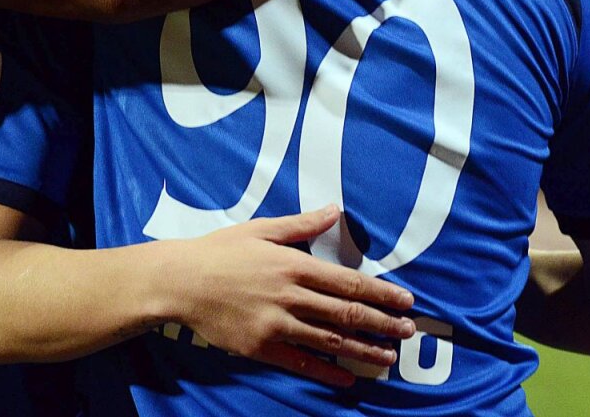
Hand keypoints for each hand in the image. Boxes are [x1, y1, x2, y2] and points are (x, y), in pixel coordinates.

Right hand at [175, 206, 415, 386]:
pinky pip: (301, 362)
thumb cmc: (219, 250)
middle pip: (346, 312)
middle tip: (409, 331)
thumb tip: (335, 211)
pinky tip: (348, 379)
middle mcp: (289, 295)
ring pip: (330, 340)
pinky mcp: (260, 346)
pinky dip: (327, 372)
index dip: (381, 293)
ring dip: (364, 349)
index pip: (348, 281)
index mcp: (293, 264)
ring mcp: (275, 323)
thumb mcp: (262, 229)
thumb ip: (302, 224)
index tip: (406, 301)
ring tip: (388, 356)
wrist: (180, 281)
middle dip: (382, 323)